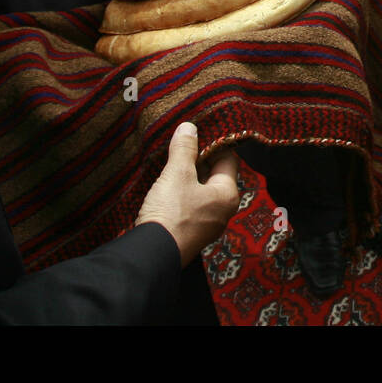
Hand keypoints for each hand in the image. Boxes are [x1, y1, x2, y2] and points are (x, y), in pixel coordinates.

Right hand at [135, 123, 239, 264]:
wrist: (152, 255)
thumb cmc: (171, 213)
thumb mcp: (177, 174)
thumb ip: (185, 149)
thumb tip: (189, 127)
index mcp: (228, 194)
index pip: (229, 159)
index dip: (214, 143)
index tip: (199, 131)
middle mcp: (223, 210)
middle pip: (215, 175)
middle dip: (198, 160)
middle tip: (182, 144)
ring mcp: (207, 224)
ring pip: (201, 191)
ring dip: (188, 177)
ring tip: (172, 162)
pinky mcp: (190, 232)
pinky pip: (190, 205)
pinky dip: (181, 193)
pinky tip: (166, 187)